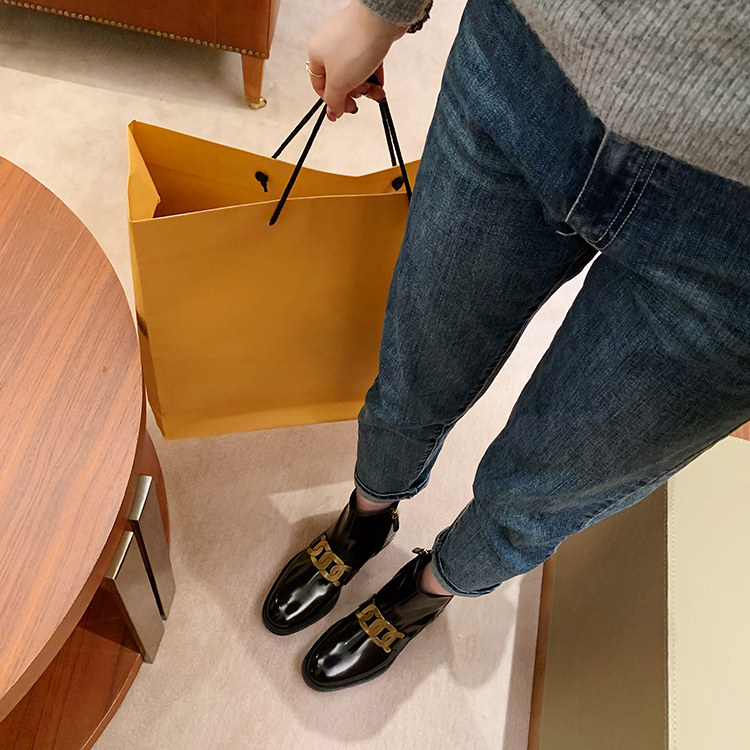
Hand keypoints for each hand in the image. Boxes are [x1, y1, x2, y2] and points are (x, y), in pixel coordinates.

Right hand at [307, 0, 405, 120]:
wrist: (379, 19)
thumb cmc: (355, 43)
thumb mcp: (339, 82)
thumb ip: (334, 101)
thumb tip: (333, 112)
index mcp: (316, 53)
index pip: (319, 85)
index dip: (331, 101)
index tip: (342, 110)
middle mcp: (330, 46)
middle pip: (339, 80)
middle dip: (352, 94)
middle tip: (360, 99)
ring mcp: (348, 41)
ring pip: (355, 73)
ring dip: (365, 87)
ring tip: (375, 91)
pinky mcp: (366, 38)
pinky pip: (367, 62)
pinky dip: (373, 75)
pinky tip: (379, 83)